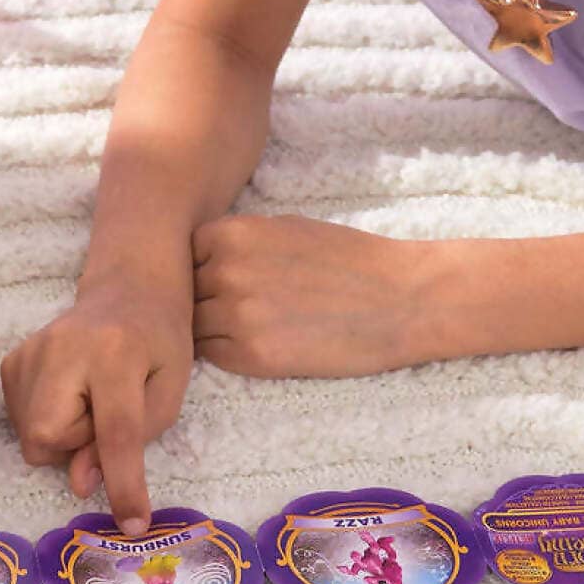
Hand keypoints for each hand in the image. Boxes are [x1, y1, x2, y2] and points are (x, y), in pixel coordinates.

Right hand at [0, 276, 192, 534]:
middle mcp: (62, 348)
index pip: (116, 431)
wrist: (127, 292)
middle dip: (77, 445)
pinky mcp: (11, 360)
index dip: (124, 483)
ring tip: (89, 399)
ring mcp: (29, 351)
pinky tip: (68, 395)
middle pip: (48, 437)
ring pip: (30, 436)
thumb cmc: (158, 344)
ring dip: (63, 436)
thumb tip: (80, 483)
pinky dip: (45, 422)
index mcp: (116, 353)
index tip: (132, 523)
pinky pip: (18, 420)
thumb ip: (132, 440)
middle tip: (105, 415)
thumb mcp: (167, 392)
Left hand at [192, 215, 439, 376]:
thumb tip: (195, 260)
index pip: (183, 257)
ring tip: (252, 324)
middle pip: (185, 292)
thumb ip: (234, 242)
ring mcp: (235, 315)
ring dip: (211, 328)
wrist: (400, 298)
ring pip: (193, 326)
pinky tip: (260, 342)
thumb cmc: (344, 259)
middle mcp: (225, 272)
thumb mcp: (282, 228)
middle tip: (240, 305)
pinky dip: (226, 351)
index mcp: (230, 234)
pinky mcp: (252, 355)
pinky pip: (212, 354)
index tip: (224, 278)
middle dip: (203, 299)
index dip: (201, 270)